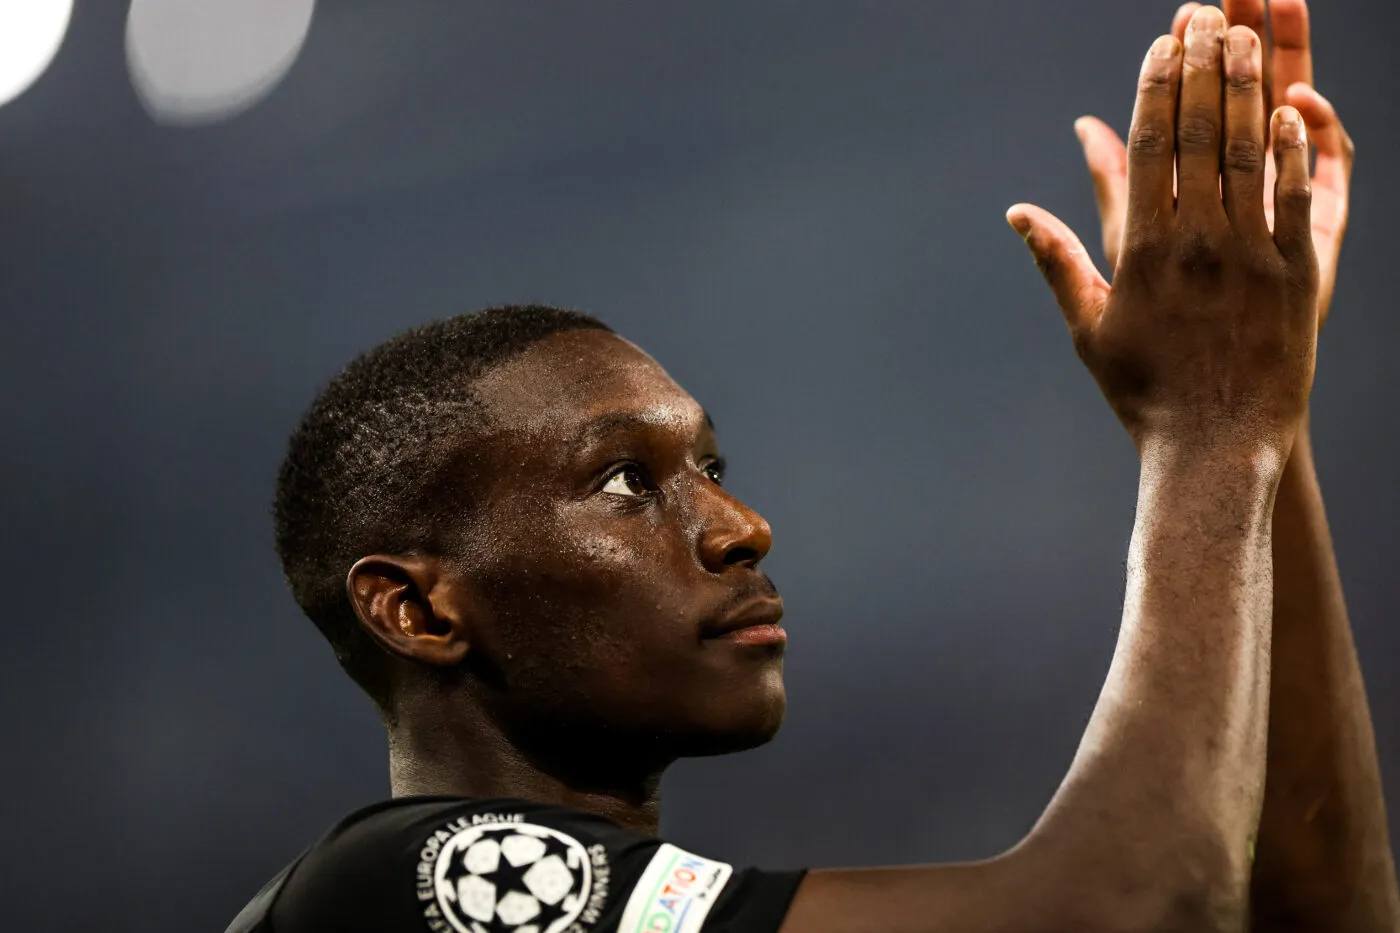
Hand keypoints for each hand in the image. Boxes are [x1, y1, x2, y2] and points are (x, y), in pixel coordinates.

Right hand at [1007, 9, 1318, 454]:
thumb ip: (1059, 258)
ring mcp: (1249, 256)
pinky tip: (1292, 106)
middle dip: (1202, 66)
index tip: (1162, 42)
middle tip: (1205, 13)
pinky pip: (1296, 198)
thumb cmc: (1144, 389)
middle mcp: (1196, 245)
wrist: (1215, 445)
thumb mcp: (1088, 325)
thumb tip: (1017, 212)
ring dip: (1247, 88)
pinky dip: (1294, 150)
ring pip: (1246, 153)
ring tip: (1245, 35)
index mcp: (1142, 253)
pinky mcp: (1295, 274)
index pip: (1147, 148)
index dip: (1155, 86)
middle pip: (1197, 134)